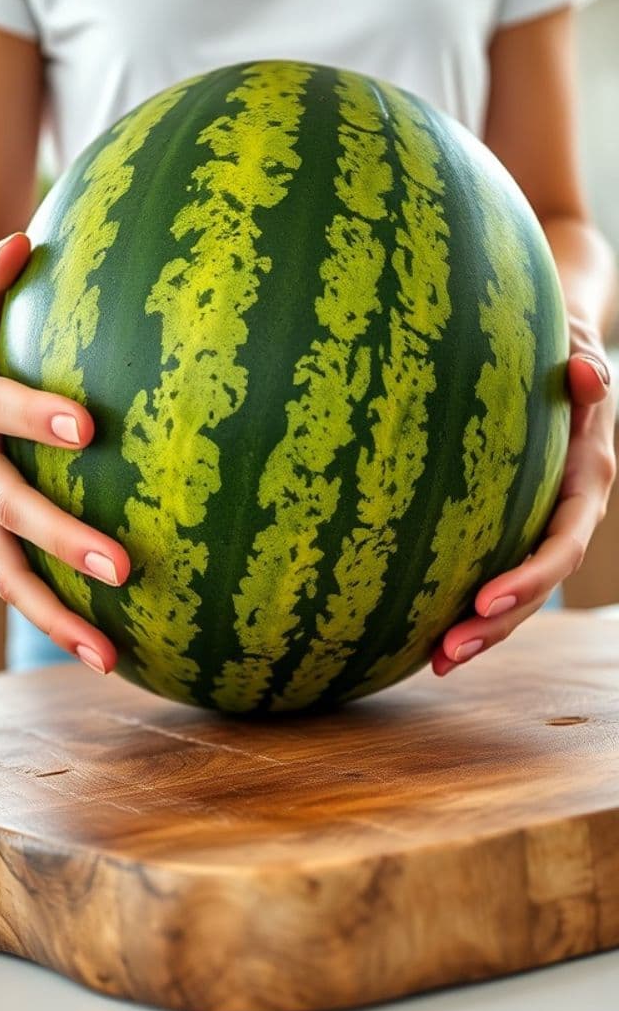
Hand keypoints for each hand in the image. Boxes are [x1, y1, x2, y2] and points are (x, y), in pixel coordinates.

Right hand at [0, 233, 130, 673]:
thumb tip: (22, 241)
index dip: (32, 415)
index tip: (87, 427)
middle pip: (5, 507)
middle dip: (60, 538)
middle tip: (123, 566)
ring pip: (5, 570)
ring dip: (55, 615)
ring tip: (110, 655)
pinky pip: (18, 585)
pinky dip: (57, 622)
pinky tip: (111, 654)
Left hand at [432, 343, 615, 675]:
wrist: (558, 356)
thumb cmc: (561, 349)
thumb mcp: (577, 351)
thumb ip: (585, 369)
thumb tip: (588, 379)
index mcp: (588, 483)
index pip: (561, 546)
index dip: (528, 579)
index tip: (482, 600)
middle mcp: (565, 516)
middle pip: (536, 586)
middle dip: (496, 625)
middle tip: (446, 650)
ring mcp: (538, 527)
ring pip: (516, 594)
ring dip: (480, 632)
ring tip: (434, 661)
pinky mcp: (511, 528)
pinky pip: (493, 572)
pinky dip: (464, 606)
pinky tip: (422, 634)